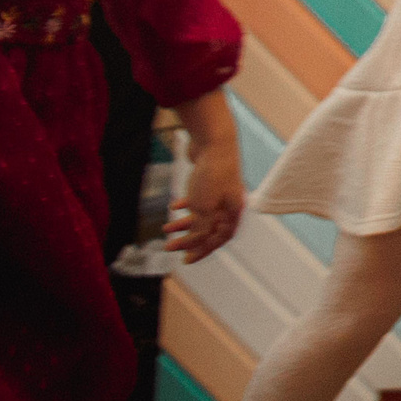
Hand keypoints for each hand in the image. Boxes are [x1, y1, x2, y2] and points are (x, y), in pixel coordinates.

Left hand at [164, 97, 243, 264]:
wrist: (213, 141)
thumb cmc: (211, 175)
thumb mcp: (203, 208)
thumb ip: (199, 229)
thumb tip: (194, 244)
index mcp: (233, 211)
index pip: (220, 238)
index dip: (203, 250)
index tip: (186, 259)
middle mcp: (229, 202)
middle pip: (211, 228)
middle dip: (190, 238)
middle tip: (172, 247)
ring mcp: (220, 190)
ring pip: (203, 214)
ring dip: (185, 223)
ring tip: (167, 228)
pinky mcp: (210, 180)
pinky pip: (199, 199)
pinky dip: (186, 206)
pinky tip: (174, 206)